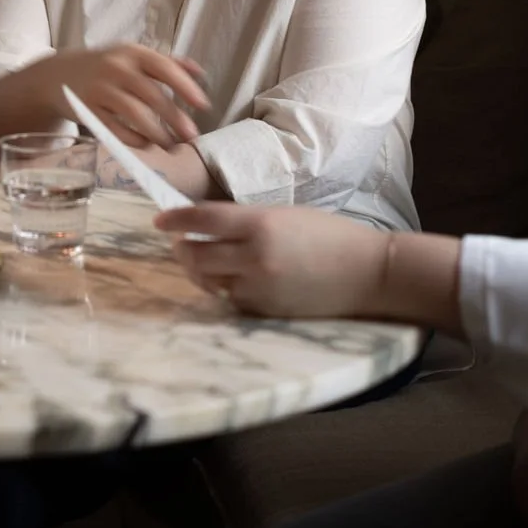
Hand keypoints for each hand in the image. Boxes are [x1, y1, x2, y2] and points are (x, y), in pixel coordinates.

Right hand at [45, 46, 209, 148]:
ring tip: (171, 147)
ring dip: (157, 134)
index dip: (185, 86)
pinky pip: (115, 129)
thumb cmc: (104, 66)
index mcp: (132, 53)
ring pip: (134, 114)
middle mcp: (116, 68)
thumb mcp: (132, 56)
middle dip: (175, 118)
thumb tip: (200, 73)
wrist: (57, 75)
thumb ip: (166, 62)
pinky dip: (134, 140)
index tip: (203, 105)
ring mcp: (100, 89)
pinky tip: (147, 146)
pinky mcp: (87, 110)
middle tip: (192, 137)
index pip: (164, 67)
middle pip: (151, 95)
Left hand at [156, 202, 389, 316]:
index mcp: (261, 223)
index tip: (159, 220)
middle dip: (182, 248)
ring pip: (209, 281)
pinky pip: (232, 300)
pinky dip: (225, 289)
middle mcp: (255, 256)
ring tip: (201, 261)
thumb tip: (208, 225)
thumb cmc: (329, 236)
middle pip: (197, 254)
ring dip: (199, 270)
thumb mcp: (285, 215)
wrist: (368, 273)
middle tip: (179, 242)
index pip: (204, 219)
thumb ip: (248, 222)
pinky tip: (232, 280)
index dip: (177, 219)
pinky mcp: (266, 312)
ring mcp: (260, 288)